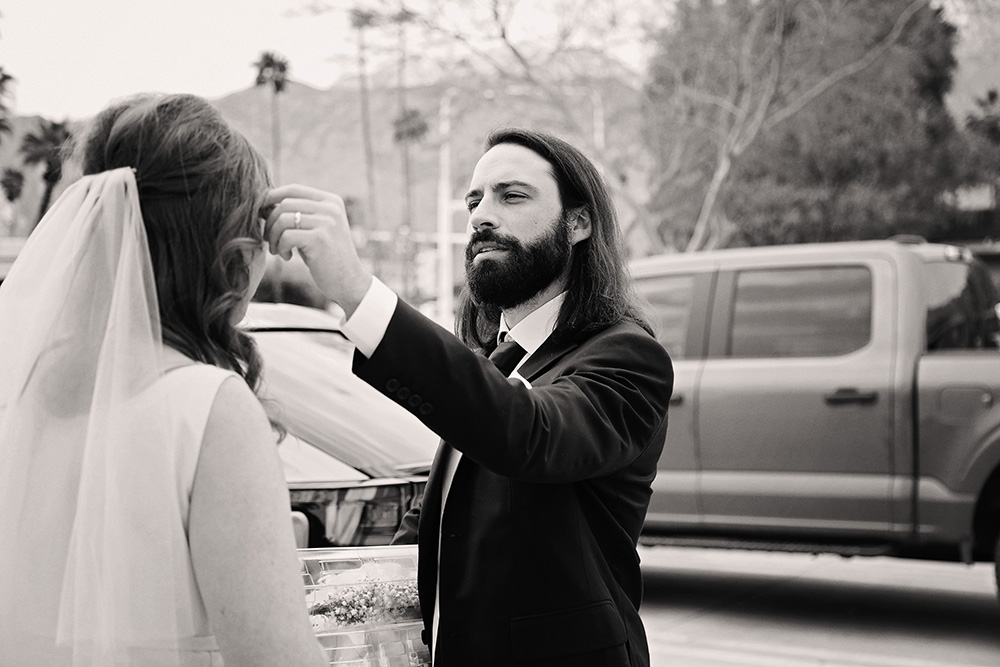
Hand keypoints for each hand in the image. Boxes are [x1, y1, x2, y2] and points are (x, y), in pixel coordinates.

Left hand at [263, 184, 372, 315]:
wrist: (348, 282)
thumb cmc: (326, 257)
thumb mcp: (314, 230)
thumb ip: (295, 215)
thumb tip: (262, 204)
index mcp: (331, 201)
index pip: (293, 189)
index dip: (272, 198)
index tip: (262, 214)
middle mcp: (331, 208)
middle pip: (285, 204)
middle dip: (270, 222)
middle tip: (270, 240)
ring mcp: (327, 222)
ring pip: (283, 219)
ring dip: (274, 237)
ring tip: (278, 250)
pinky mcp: (320, 239)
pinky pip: (287, 236)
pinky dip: (281, 247)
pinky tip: (287, 257)